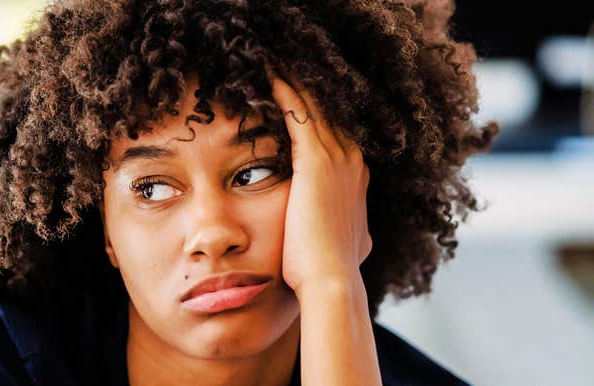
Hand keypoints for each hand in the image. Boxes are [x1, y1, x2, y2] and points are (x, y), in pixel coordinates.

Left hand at [265, 64, 371, 295]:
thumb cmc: (329, 268)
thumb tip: (359, 237)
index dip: (320, 114)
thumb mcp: (350, 241)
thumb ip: (351, 228)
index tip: (302, 99)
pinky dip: (285, 92)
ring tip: (276, 62)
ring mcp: (336, 159)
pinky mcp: (315, 162)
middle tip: (287, 66)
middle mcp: (352, 161)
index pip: (338, 133)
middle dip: (309, 90)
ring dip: (296, 83)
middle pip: (329, 112)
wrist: (331, 280)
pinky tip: (269, 74)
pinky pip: (298, 114)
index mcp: (356, 178)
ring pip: (314, 107)